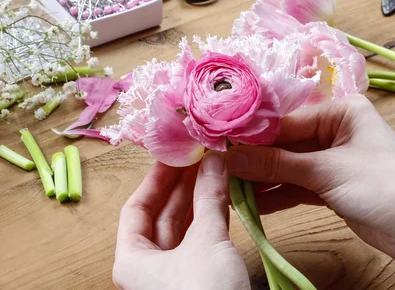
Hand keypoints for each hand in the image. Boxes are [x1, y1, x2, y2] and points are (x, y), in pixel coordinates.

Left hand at [113, 155, 249, 289]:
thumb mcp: (207, 240)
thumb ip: (209, 198)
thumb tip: (214, 160)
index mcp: (133, 261)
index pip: (136, 209)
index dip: (156, 179)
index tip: (175, 155)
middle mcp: (148, 268)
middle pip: (161, 217)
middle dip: (183, 186)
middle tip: (202, 158)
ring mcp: (173, 275)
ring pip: (183, 230)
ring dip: (199, 201)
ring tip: (215, 172)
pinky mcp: (199, 280)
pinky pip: (200, 243)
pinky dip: (210, 221)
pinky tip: (224, 200)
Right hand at [220, 94, 394, 263]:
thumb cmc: (382, 185)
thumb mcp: (326, 171)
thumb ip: (277, 165)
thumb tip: (231, 158)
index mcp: (341, 111)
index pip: (287, 121)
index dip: (253, 136)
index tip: (220, 146)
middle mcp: (336, 130)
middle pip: (286, 144)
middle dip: (256, 160)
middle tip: (220, 170)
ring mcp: (333, 159)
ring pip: (290, 166)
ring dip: (264, 180)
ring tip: (229, 189)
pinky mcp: (333, 185)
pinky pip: (299, 185)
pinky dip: (279, 194)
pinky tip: (253, 204)